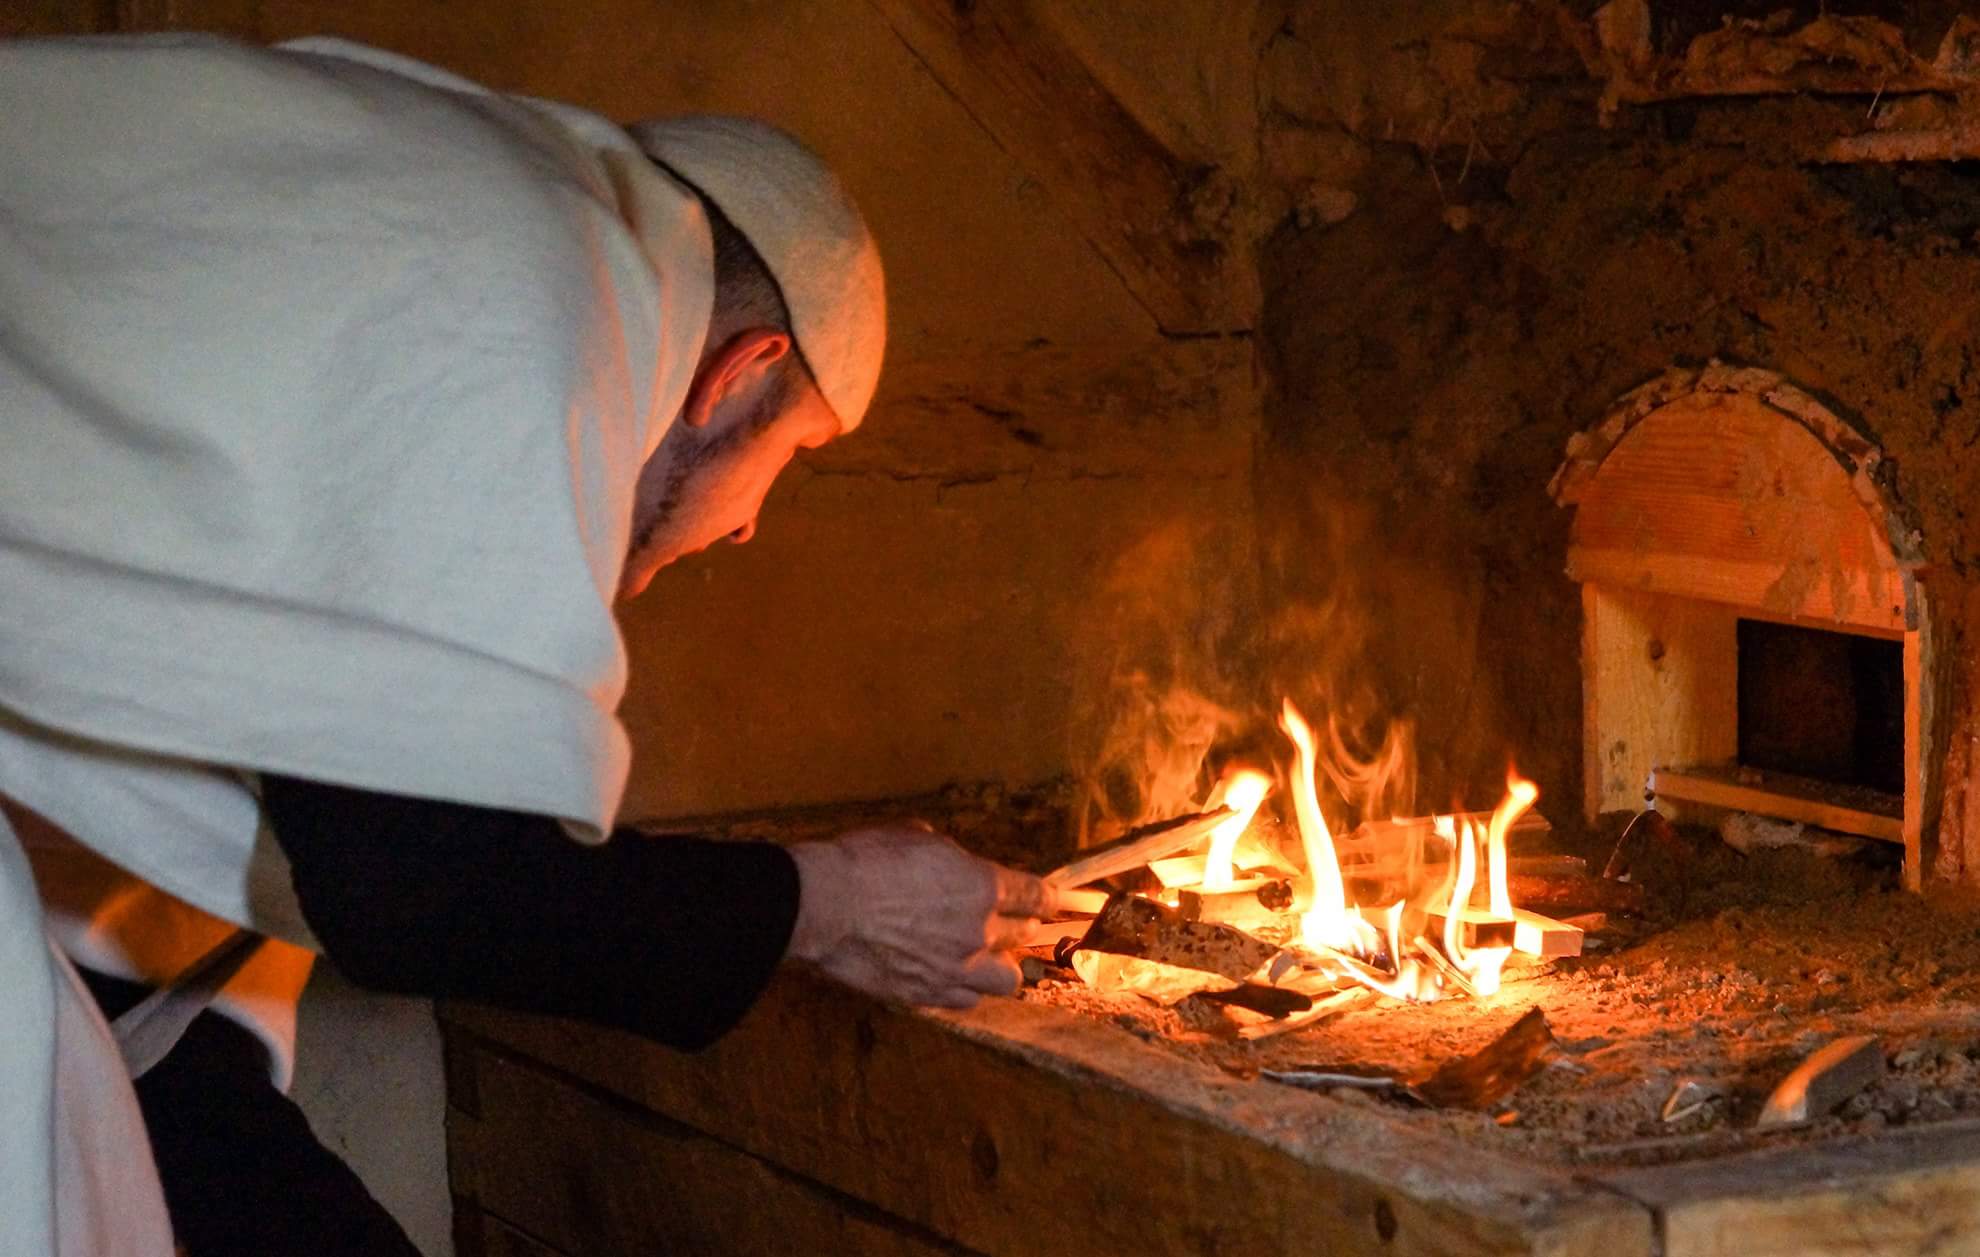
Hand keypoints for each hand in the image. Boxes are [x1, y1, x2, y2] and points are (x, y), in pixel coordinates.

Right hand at [785, 825, 1052, 1008]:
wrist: (825, 904)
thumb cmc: (866, 861)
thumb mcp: (916, 836)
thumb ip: (948, 856)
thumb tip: (951, 863)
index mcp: (982, 885)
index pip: (1036, 895)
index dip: (1050, 898)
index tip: (1058, 900)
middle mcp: (979, 932)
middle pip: (1023, 936)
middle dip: (1020, 926)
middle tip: (1010, 922)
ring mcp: (955, 969)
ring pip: (1006, 980)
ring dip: (1001, 966)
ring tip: (985, 958)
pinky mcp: (927, 994)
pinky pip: (965, 1001)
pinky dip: (964, 989)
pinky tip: (953, 979)